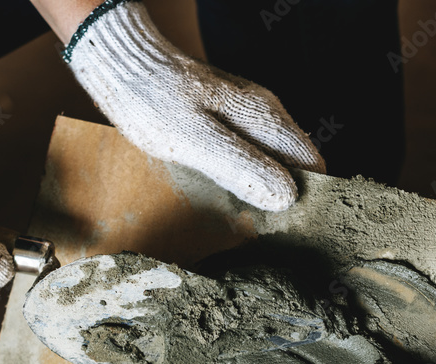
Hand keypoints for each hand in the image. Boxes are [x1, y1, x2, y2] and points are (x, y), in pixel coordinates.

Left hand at [64, 0, 324, 211]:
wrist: (123, 65)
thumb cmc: (155, 104)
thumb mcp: (198, 142)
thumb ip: (243, 167)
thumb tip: (287, 197)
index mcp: (266, 118)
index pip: (312, 164)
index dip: (306, 196)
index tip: (287, 224)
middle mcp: (265, 113)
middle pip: (295, 163)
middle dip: (285, 195)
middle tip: (260, 225)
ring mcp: (246, 114)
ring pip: (272, 158)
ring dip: (262, 187)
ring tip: (242, 214)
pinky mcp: (226, 118)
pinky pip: (248, 152)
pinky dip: (242, 174)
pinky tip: (222, 189)